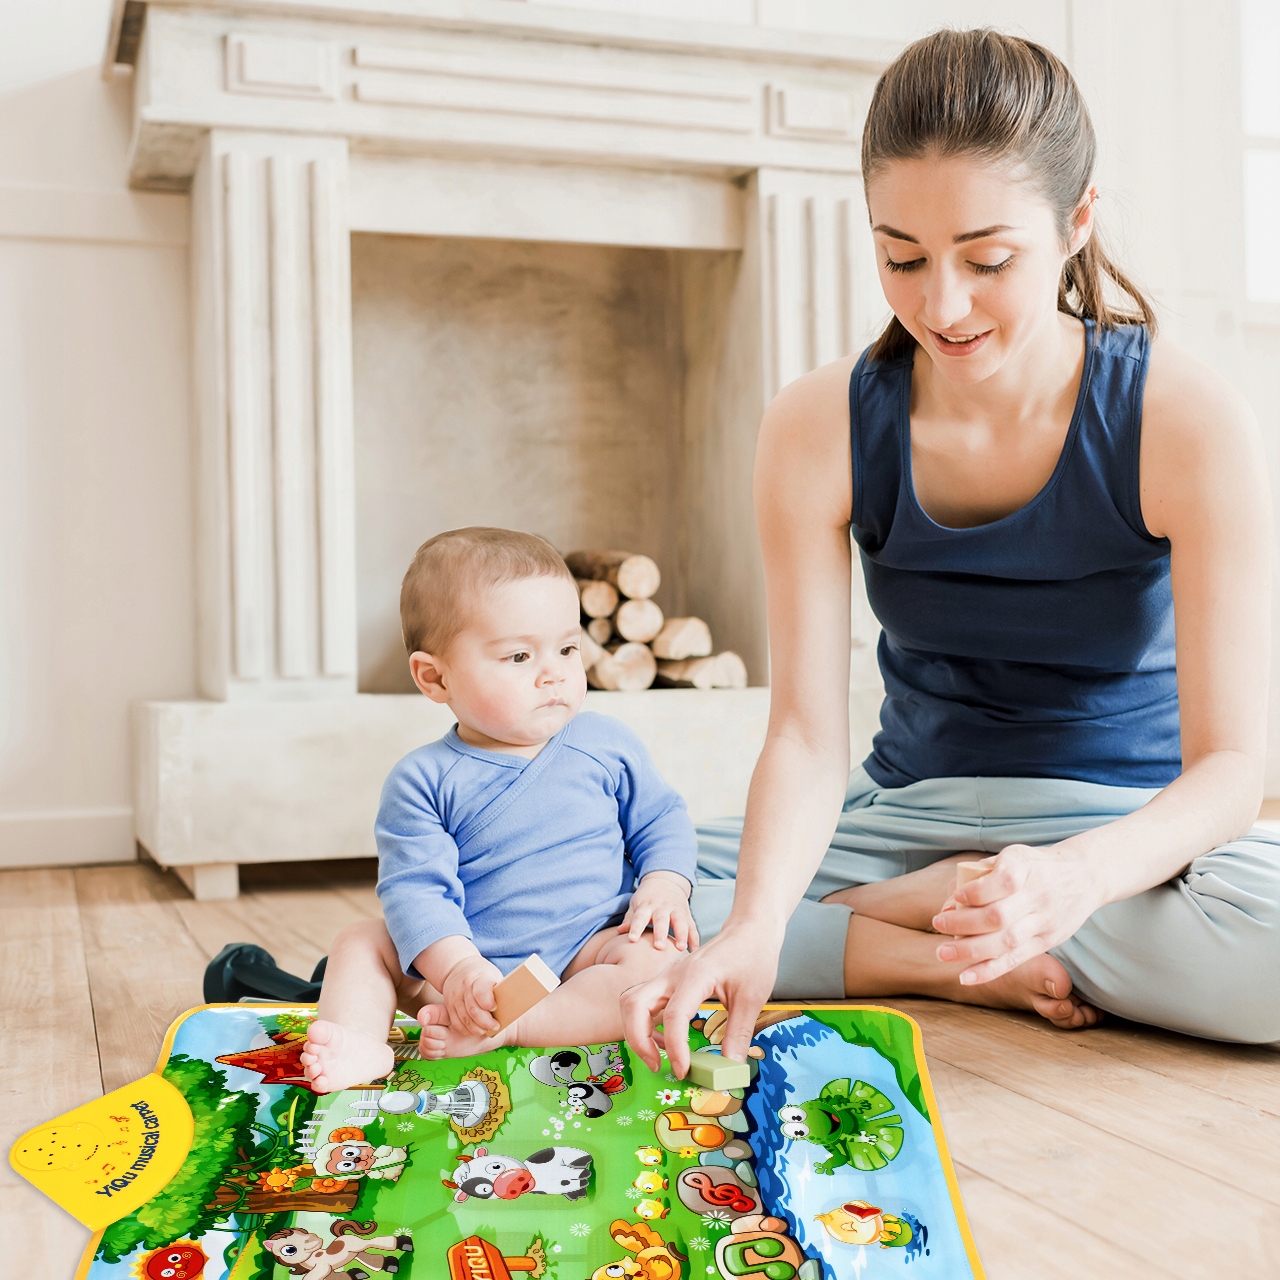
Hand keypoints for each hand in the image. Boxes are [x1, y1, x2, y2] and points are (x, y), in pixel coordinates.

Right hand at [439, 951, 503, 1036]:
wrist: (458, 967)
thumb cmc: (483, 974)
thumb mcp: (492, 975)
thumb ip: (500, 990)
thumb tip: (517, 1006)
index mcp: (477, 978)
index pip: (481, 992)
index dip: (488, 1003)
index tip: (495, 1008)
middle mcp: (463, 988)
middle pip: (473, 1010)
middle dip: (486, 1022)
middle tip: (496, 1026)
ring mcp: (453, 997)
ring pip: (464, 1020)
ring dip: (477, 1029)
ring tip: (487, 1030)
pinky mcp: (448, 1006)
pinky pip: (457, 1023)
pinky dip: (467, 1030)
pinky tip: (475, 1029)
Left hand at [619, 870, 698, 951]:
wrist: (666, 880)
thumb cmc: (647, 897)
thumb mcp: (636, 903)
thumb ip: (630, 918)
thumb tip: (620, 931)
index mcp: (647, 905)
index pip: (639, 917)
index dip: (635, 928)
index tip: (632, 939)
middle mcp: (662, 907)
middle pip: (661, 920)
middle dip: (661, 933)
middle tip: (659, 947)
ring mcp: (676, 910)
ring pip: (680, 922)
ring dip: (681, 935)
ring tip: (681, 948)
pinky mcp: (686, 914)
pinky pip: (692, 926)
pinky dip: (694, 938)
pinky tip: (694, 949)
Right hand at [620, 918, 779, 1077]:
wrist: (750, 929)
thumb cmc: (753, 957)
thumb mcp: (752, 999)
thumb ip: (737, 1036)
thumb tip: (730, 1071)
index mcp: (696, 975)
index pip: (673, 1016)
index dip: (674, 1048)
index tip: (683, 1071)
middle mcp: (674, 973)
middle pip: (634, 1004)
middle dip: (637, 1039)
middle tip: (656, 1064)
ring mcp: (668, 974)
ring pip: (632, 1000)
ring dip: (636, 1030)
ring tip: (657, 1054)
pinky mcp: (669, 979)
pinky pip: (643, 999)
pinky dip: (644, 1022)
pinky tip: (664, 1038)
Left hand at [931, 842, 1103, 984]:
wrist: (1086, 876)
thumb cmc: (1036, 866)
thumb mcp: (1012, 857)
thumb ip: (979, 877)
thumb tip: (948, 906)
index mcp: (1026, 867)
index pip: (1002, 881)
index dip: (976, 892)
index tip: (956, 897)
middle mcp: (1038, 895)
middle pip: (999, 916)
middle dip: (964, 924)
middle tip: (937, 925)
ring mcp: (1044, 920)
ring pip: (1007, 941)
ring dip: (972, 951)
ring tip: (943, 953)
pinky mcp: (1048, 940)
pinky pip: (1017, 959)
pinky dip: (990, 970)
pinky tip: (967, 977)